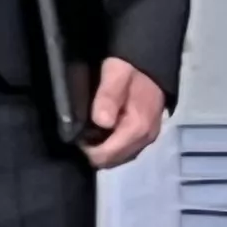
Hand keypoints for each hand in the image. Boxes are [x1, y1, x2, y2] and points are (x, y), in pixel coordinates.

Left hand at [87, 56, 168, 171]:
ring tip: (86, 135)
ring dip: (102, 151)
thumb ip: (108, 97)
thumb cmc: (129, 69)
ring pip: (119, 157)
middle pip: (113, 160)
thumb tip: (102, 122)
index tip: (74, 137)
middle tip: (78, 135)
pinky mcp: (146, 134)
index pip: (108, 155)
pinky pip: (125, 149)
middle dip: (93, 152)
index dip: (87, 150)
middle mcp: (146, 138)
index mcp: (138, 127)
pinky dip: (111, 147)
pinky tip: (99, 135)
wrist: (151, 65)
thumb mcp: (115, 74)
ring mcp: (148, 137)